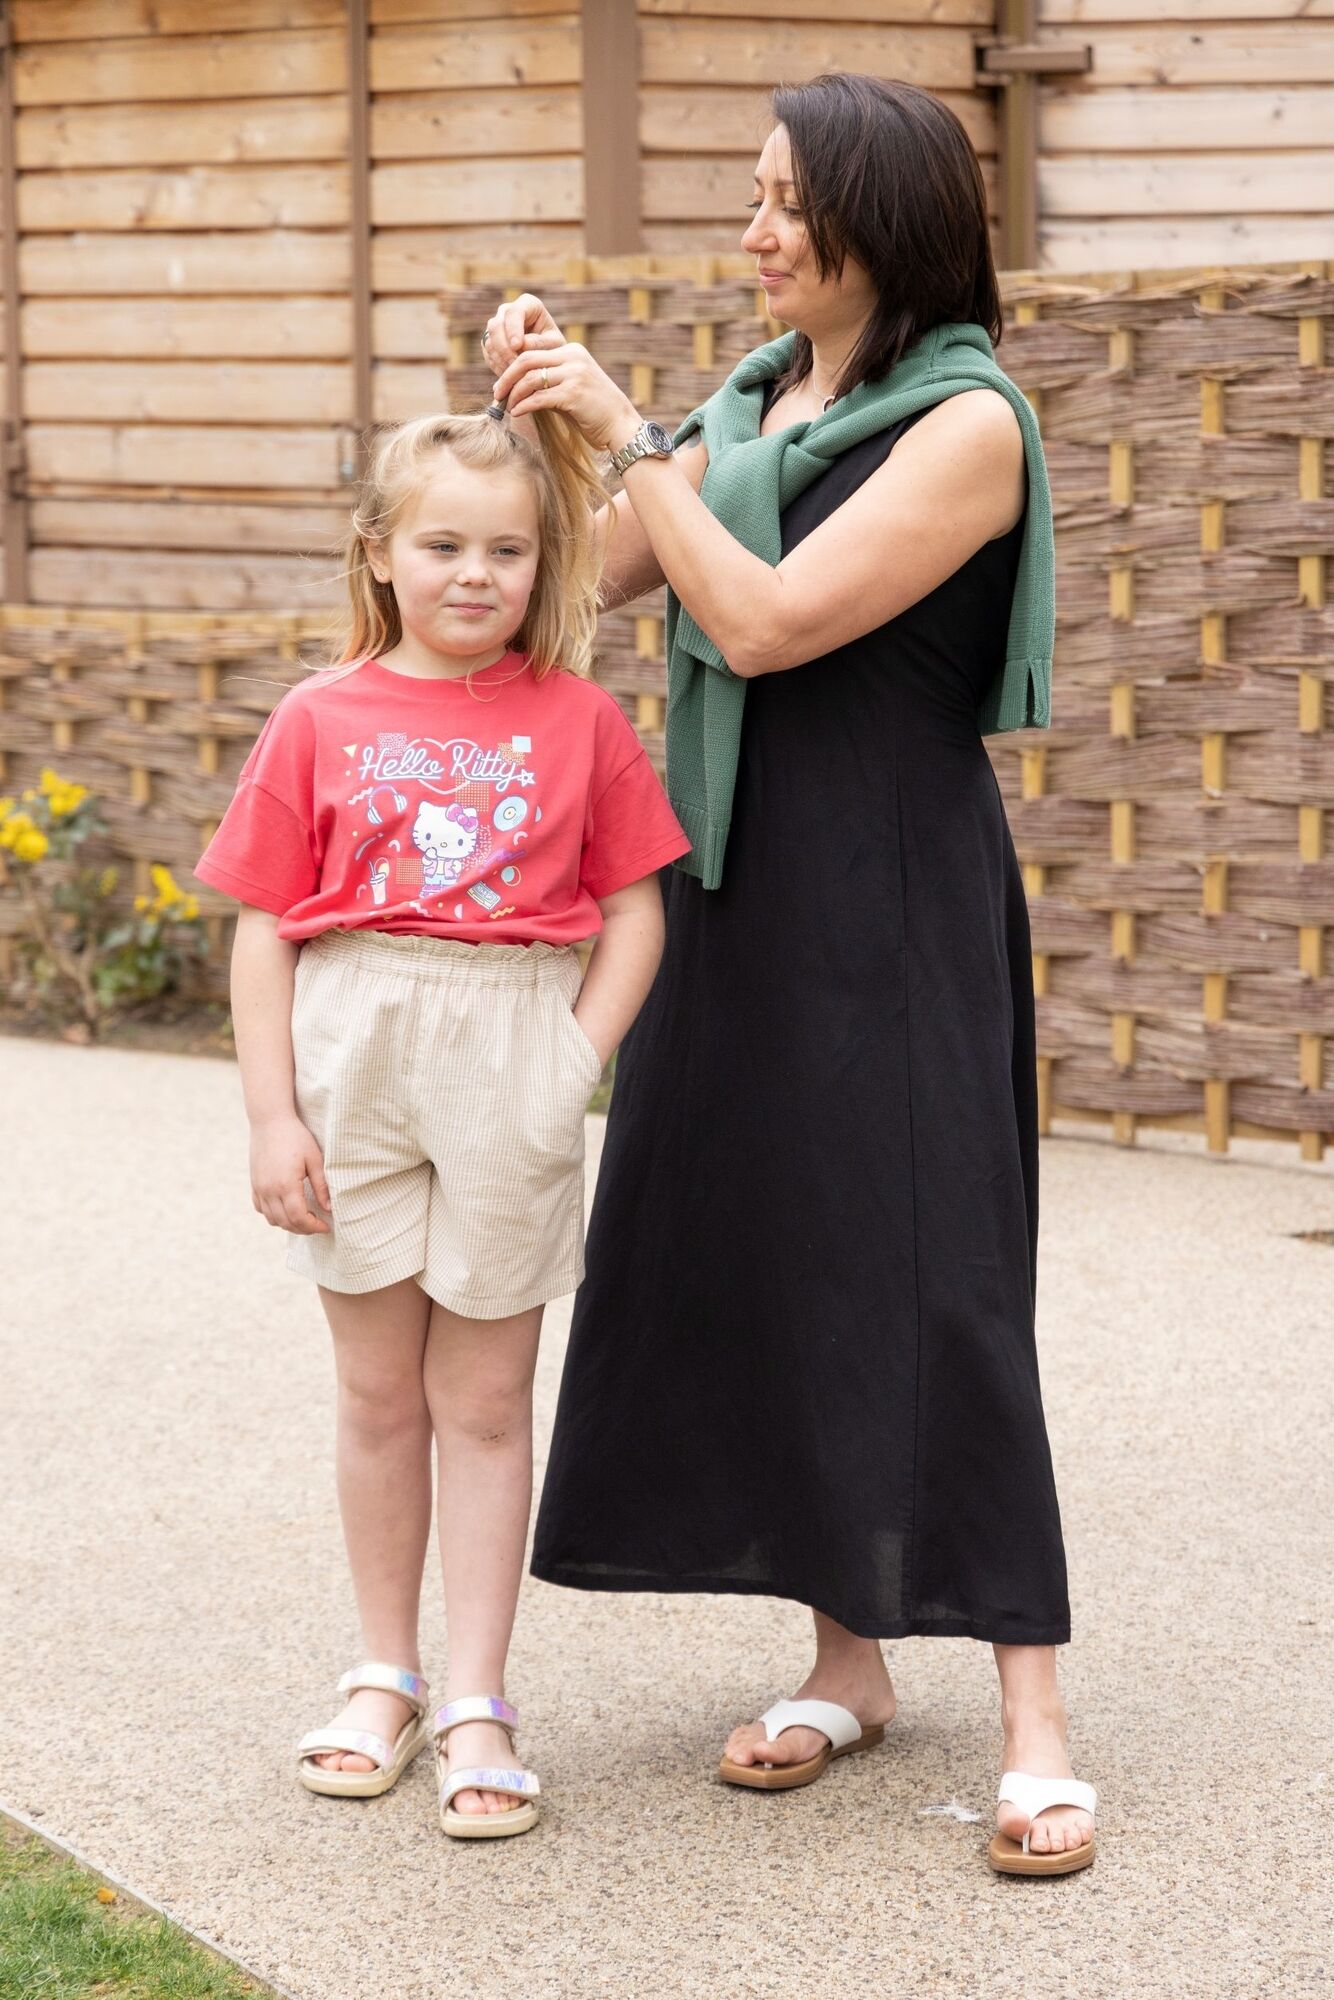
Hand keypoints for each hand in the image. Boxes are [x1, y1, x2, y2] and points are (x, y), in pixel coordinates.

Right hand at [250, 1114, 331, 1234]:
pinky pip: (260, 1209)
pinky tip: (286, 1209)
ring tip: (305, 1219)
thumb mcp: (315, 1159)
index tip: (326, 1226)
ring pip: (272, 1219)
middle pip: (286, 1223)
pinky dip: (273, 1215)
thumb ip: (321, 1186)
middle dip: (304, 1229)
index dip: (314, 1227)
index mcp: (286, 1185)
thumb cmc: (296, 1137)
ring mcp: (259, 1188)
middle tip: (318, 1225)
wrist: (270, 1121)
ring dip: (289, 1224)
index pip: (299, 1218)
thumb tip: (329, 1208)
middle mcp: (269, 1190)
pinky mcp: (254, 1184)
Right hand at [481, 292, 564, 374]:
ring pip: (489, 341)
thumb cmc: (554, 348)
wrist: (546, 359)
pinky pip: (488, 354)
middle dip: (504, 348)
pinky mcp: (490, 342)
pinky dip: (497, 366)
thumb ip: (539, 343)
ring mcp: (496, 326)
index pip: (514, 312)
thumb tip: (521, 345)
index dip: (513, 328)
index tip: (517, 346)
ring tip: (514, 375)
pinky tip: (510, 376)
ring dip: (500, 360)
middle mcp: (508, 311)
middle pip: (496, 325)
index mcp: (528, 304)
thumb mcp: (554, 345)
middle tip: (514, 366)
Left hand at [490, 333, 640, 455]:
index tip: (502, 381)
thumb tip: (516, 383)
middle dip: (507, 376)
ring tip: (506, 405)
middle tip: (497, 392)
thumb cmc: (592, 411)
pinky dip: (524, 405)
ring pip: (531, 378)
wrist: (620, 425)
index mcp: (571, 351)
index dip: (512, 364)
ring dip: (514, 393)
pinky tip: (517, 413)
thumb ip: (549, 380)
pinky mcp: (574, 394)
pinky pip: (539, 397)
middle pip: (527, 359)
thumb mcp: (571, 387)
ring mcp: (575, 374)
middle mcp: (573, 357)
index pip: (532, 349)